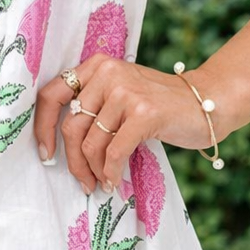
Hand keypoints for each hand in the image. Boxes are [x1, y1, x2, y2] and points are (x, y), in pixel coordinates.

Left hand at [33, 52, 225, 193]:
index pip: (51, 94)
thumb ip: (94, 106)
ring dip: (95, 171)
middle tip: (83, 181)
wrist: (207, 102)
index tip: (46, 153)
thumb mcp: (121, 93)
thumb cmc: (160, 105)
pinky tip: (115, 182)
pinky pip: (115, 153)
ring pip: (91, 144)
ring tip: (103, 183)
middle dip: (73, 161)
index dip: (42, 127)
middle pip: (71, 126)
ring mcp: (126, 92)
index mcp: (97, 66)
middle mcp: (108, 73)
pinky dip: (112, 173)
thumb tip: (60, 145)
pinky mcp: (144, 113)